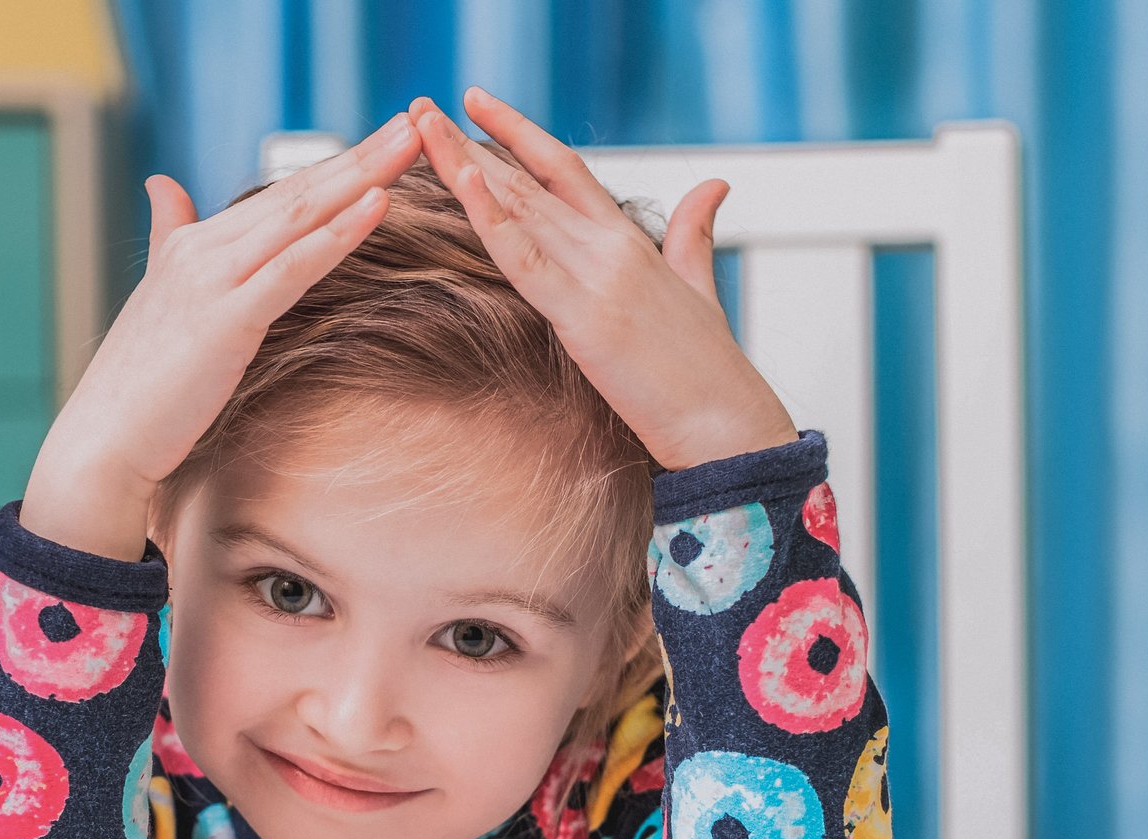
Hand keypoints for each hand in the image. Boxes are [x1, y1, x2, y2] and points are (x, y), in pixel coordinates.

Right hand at [21, 112, 424, 558]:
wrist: (105, 438)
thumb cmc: (141, 386)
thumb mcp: (161, 297)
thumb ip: (169, 236)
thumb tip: (162, 185)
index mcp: (196, 244)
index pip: (282, 195)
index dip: (338, 165)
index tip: (389, 139)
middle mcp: (204, 248)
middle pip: (300, 191)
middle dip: (363, 154)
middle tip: (418, 119)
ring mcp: (214, 280)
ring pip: (302, 216)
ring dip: (362, 177)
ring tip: (412, 144)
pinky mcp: (226, 319)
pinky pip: (293, 267)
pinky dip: (337, 234)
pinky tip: (377, 206)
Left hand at [406, 90, 796, 470]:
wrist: (726, 426)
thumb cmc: (708, 371)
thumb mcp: (699, 287)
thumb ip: (694, 233)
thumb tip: (713, 185)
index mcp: (628, 240)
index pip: (564, 168)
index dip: (518, 132)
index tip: (475, 103)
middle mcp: (609, 246)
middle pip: (528, 179)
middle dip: (469, 141)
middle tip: (421, 106)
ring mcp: (595, 277)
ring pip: (518, 207)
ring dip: (463, 163)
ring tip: (421, 124)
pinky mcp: (582, 318)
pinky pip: (524, 261)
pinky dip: (491, 219)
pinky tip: (463, 182)